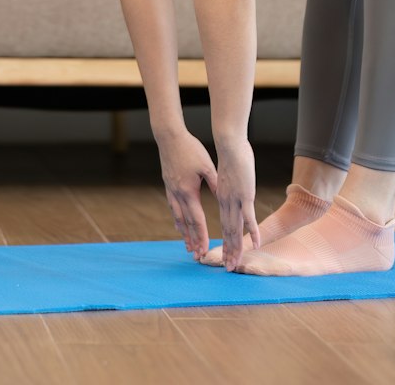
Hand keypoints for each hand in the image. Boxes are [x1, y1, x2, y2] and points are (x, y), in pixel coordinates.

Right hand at [154, 126, 219, 261]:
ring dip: (184, 234)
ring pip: (178, 218)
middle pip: (187, 224)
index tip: (206, 249)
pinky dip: (178, 221)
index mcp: (189, 192)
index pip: (198, 219)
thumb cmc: (190, 149)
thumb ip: (216, 184)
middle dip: (193, 241)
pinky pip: (173, 209)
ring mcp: (171, 192)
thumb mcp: (207, 166)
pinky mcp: (168, 186)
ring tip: (188, 247)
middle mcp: (178, 195)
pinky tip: (180, 226)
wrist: (169, 138)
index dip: (202, 236)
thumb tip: (225, 198)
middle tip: (197, 256)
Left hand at [212, 136, 258, 270]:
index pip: (224, 224)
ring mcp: (236, 201)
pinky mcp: (245, 196)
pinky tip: (256, 244)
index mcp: (223, 198)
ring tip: (235, 264)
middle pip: (228, 232)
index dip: (225, 241)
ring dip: (237, 248)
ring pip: (236, 229)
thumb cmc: (231, 155)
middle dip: (229, 251)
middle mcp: (227, 203)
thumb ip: (227, 186)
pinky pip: (249, 218)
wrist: (229, 144)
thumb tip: (228, 191)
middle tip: (228, 268)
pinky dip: (253, 232)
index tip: (224, 255)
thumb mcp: (227, 175)